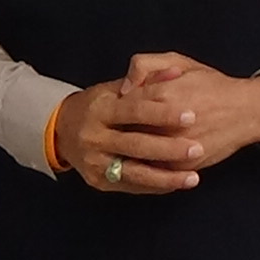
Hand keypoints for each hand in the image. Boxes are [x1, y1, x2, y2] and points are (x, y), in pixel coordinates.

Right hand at [55, 82, 203, 194]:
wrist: (61, 131)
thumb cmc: (96, 105)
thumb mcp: (114, 87)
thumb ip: (146, 81)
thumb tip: (177, 72)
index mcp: (100, 109)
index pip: (135, 110)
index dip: (164, 112)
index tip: (191, 115)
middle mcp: (93, 137)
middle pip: (135, 145)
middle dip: (169, 149)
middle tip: (197, 149)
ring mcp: (94, 162)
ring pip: (134, 172)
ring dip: (166, 177)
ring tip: (193, 178)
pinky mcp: (98, 181)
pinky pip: (131, 186)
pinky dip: (155, 186)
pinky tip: (176, 184)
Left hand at [117, 53, 259, 171]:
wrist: (245, 111)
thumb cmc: (211, 84)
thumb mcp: (179, 61)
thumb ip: (145, 65)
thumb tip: (123, 86)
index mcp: (162, 94)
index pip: (123, 105)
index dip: (116, 107)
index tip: (113, 109)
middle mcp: (166, 124)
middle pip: (125, 132)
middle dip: (117, 130)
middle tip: (112, 130)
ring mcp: (173, 149)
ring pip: (136, 155)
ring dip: (126, 151)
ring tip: (124, 145)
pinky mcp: (181, 166)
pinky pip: (152, 171)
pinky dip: (143, 166)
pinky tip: (139, 158)